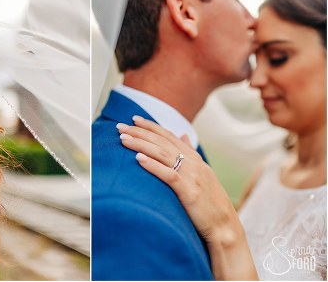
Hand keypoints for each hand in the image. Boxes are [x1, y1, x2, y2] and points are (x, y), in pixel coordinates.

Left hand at [116, 116, 238, 241]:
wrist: (225, 227)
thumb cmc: (209, 203)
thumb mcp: (202, 174)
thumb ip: (190, 155)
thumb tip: (182, 135)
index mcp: (195, 159)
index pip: (169, 136)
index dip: (151, 126)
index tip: (133, 119)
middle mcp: (194, 164)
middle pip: (162, 142)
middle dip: (140, 132)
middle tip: (120, 126)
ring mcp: (193, 177)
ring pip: (163, 154)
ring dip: (141, 145)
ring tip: (123, 140)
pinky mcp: (190, 192)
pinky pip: (169, 175)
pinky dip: (153, 165)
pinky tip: (138, 159)